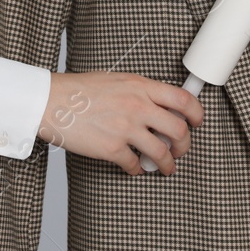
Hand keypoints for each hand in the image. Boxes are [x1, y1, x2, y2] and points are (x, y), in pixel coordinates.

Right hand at [35, 71, 203, 174]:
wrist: (52, 102)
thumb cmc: (80, 91)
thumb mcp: (117, 80)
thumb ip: (140, 91)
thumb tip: (160, 105)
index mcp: (140, 86)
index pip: (183, 99)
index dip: (197, 113)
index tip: (197, 122)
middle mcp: (137, 106)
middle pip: (179, 130)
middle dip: (185, 145)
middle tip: (180, 149)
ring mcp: (125, 128)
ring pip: (162, 153)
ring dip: (168, 164)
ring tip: (165, 167)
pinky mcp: (112, 148)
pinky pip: (135, 165)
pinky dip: (138, 170)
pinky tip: (134, 168)